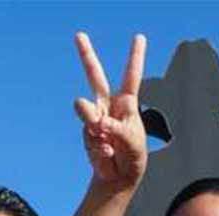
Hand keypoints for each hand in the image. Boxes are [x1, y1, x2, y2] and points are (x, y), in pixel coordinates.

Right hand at [74, 32, 147, 191]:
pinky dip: (99, 147)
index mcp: (127, 104)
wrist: (118, 179)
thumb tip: (98, 122)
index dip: (135, 57)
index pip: (131, 76)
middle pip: (95, 76)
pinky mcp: (86, 133)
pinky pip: (88, 134)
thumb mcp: (132, 143)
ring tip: (104, 137)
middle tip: (79, 35)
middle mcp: (108, 106)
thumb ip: (116, 128)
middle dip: (86, 55)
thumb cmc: (132, 157)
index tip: (139, 38)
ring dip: (91, 119)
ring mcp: (94, 118)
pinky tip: (107, 155)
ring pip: (85, 108)